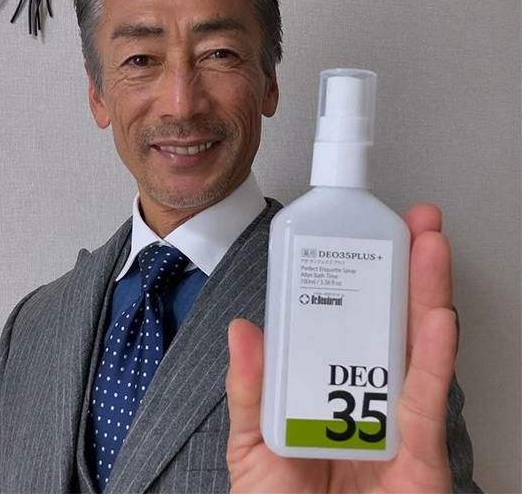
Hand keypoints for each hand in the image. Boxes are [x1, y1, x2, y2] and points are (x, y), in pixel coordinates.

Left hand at [226, 203, 455, 492]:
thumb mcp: (252, 448)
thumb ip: (249, 391)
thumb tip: (242, 330)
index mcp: (324, 388)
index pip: (341, 321)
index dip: (350, 278)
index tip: (351, 239)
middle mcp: (365, 395)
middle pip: (388, 321)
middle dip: (402, 268)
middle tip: (410, 223)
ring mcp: (396, 420)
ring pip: (417, 346)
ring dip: (426, 292)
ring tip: (428, 245)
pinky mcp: (421, 455)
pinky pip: (427, 400)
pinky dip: (435, 357)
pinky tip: (437, 316)